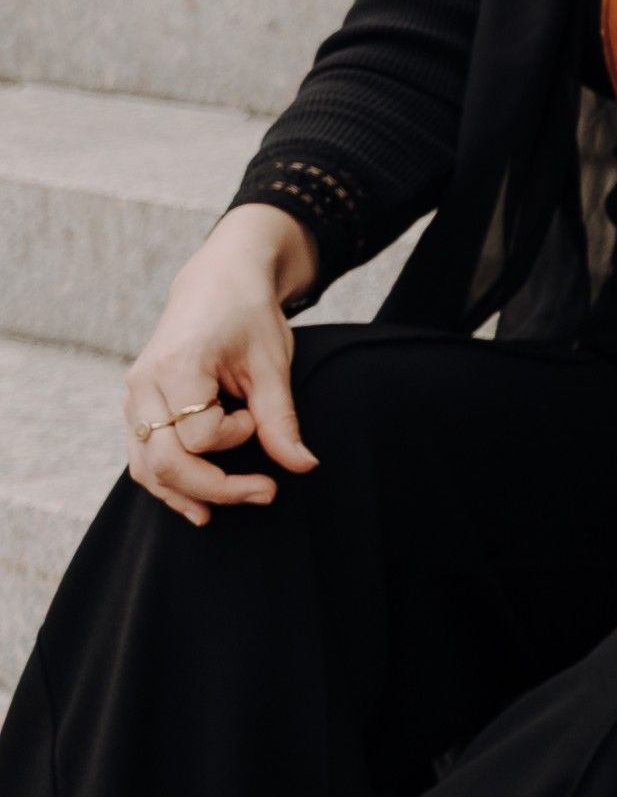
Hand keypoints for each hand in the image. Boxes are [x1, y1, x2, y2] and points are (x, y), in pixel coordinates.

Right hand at [124, 202, 318, 520]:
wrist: (217, 283)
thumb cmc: (248, 316)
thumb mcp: (272, 364)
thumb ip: (282, 419)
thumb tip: (304, 467)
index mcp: (176, 367)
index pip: (200, 435)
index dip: (237, 436)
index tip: (257, 417)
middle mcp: (142, 385)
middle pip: (164, 462)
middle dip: (214, 488)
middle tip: (265, 494)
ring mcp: (133, 397)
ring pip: (145, 466)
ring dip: (184, 495)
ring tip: (219, 513)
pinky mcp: (136, 406)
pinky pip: (141, 456)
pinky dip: (166, 482)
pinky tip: (195, 502)